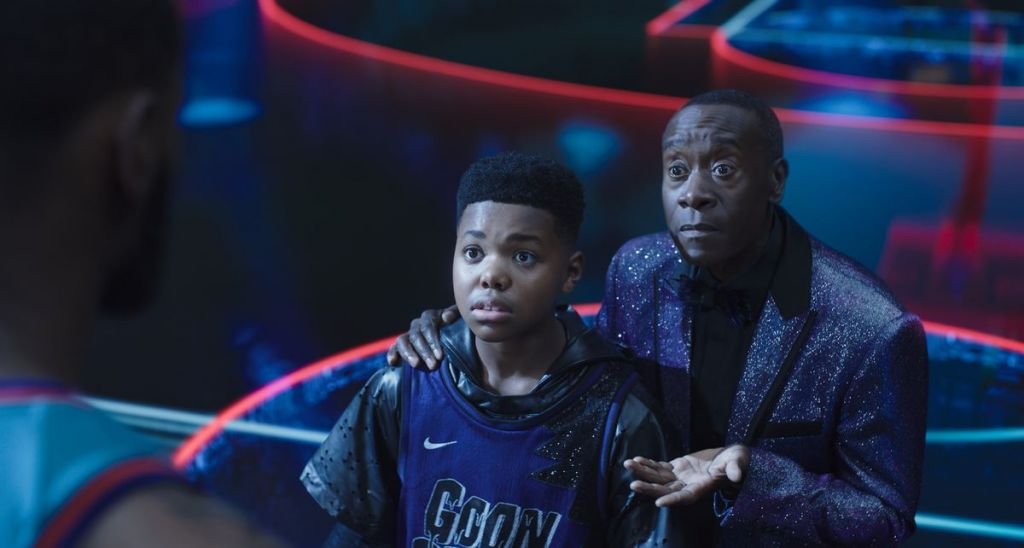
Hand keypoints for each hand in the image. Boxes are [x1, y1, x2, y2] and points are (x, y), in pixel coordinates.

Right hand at [385, 305, 459, 368]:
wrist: (456, 341)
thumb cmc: (459, 330)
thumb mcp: (460, 320)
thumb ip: (456, 314)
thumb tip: (446, 317)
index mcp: (431, 317)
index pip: (428, 325)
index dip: (432, 340)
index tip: (440, 355)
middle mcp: (417, 325)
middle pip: (416, 336)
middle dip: (424, 351)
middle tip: (433, 365)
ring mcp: (409, 335)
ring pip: (403, 341)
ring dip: (409, 353)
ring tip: (416, 364)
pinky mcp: (401, 346)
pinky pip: (394, 348)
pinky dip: (392, 353)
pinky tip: (393, 362)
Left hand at [623, 444, 750, 506]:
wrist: (730, 458)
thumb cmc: (736, 462)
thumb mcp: (737, 464)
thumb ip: (735, 470)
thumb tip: (736, 475)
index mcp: (702, 488)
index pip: (685, 497)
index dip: (672, 500)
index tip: (659, 502)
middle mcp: (688, 485)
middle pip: (666, 490)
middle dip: (649, 488)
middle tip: (634, 485)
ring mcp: (681, 477)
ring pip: (659, 478)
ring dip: (643, 472)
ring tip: (628, 465)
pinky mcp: (677, 467)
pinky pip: (660, 467)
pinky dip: (649, 464)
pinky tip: (637, 460)